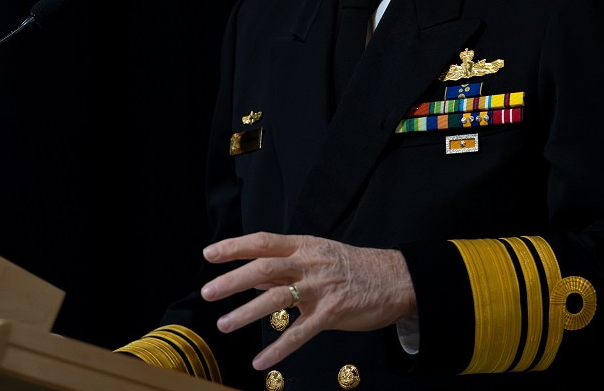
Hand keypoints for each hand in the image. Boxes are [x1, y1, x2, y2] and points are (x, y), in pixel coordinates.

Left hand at [200, 232, 416, 369]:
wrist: (397, 278)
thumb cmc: (355, 267)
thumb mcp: (320, 255)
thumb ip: (287, 266)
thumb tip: (252, 277)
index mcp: (304, 246)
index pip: (263, 242)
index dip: (234, 247)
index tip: (209, 254)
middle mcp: (309, 264)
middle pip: (263, 268)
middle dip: (232, 281)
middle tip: (207, 292)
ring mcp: (320, 289)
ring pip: (276, 299)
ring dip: (246, 313)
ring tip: (224, 324)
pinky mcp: (332, 313)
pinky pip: (299, 333)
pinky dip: (278, 349)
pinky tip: (261, 361)